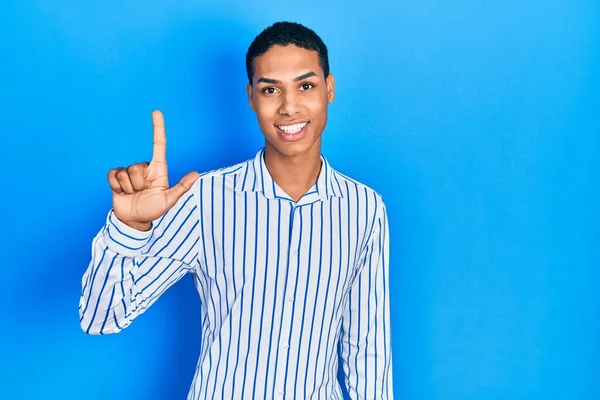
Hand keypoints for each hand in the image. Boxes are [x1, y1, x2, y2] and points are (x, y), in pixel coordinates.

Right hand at [107, 110, 198, 230]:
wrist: (134, 220)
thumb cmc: (153, 209)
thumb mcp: (169, 200)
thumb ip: (181, 188)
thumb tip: (196, 174)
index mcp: (158, 170)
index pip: (158, 144)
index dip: (158, 128)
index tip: (156, 112)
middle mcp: (144, 168)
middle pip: (137, 166)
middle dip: (138, 183)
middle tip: (143, 193)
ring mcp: (129, 172)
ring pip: (125, 172)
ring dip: (128, 187)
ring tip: (133, 194)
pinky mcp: (116, 177)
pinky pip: (113, 175)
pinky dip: (116, 187)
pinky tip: (122, 193)